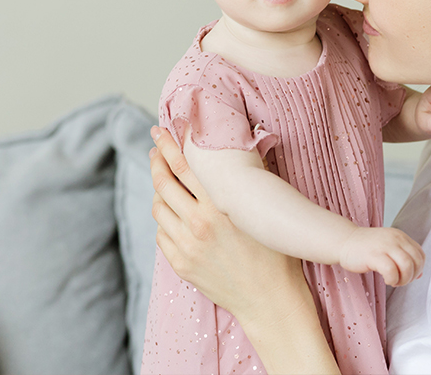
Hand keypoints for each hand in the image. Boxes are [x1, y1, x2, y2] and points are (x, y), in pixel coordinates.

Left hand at [149, 127, 305, 321]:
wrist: (271, 299)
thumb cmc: (276, 253)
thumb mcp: (265, 209)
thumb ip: (252, 177)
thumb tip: (241, 144)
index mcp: (220, 205)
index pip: (184, 165)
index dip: (169, 144)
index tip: (161, 131)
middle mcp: (199, 223)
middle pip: (163, 182)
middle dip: (156, 161)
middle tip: (154, 148)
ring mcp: (187, 246)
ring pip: (158, 208)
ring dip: (159, 191)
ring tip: (165, 182)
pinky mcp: (181, 264)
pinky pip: (162, 235)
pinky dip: (165, 221)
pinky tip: (174, 216)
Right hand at [338, 226, 425, 286]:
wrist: (344, 241)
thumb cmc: (366, 248)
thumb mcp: (389, 248)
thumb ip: (404, 258)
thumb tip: (420, 275)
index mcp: (400, 236)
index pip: (421, 255)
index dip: (418, 269)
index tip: (406, 275)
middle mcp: (395, 239)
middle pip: (416, 261)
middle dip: (411, 276)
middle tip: (400, 281)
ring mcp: (385, 246)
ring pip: (407, 266)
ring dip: (403, 279)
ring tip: (393, 281)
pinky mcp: (374, 255)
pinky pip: (391, 271)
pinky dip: (392, 279)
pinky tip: (386, 279)